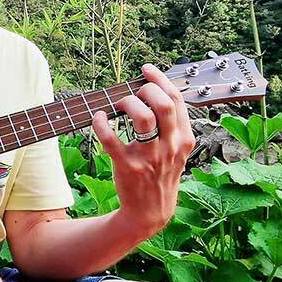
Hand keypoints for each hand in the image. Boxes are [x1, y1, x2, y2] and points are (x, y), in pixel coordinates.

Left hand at [92, 63, 195, 239]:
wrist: (151, 211)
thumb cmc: (161, 174)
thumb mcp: (177, 151)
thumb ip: (173, 126)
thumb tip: (158, 92)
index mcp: (184, 139)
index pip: (177, 100)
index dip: (161, 80)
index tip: (147, 70)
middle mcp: (170, 146)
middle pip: (163, 104)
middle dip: (146, 90)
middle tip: (134, 92)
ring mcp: (149, 157)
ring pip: (143, 118)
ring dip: (127, 103)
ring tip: (118, 104)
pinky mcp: (128, 166)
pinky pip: (112, 139)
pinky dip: (101, 123)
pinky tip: (97, 117)